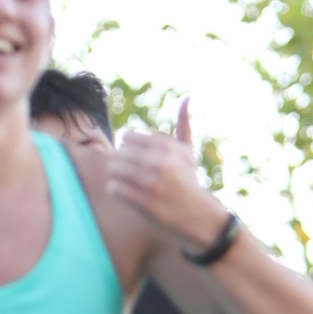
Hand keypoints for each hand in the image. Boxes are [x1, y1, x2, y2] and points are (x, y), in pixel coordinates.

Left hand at [107, 97, 233, 254]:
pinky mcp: (144, 202)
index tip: (137, 158)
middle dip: (121, 162)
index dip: (129, 148)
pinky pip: (114, 188)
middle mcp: (160, 162)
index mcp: (167, 146)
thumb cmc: (189, 181)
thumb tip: (188, 95)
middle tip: (129, 172)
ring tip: (125, 181)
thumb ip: (184, 123)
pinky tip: (126, 192)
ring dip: (116, 175)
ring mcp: (151, 183)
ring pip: (114, 169)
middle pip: (119, 152)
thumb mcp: (188, 152)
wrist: (199, 217)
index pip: (128, 136)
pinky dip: (116, 190)